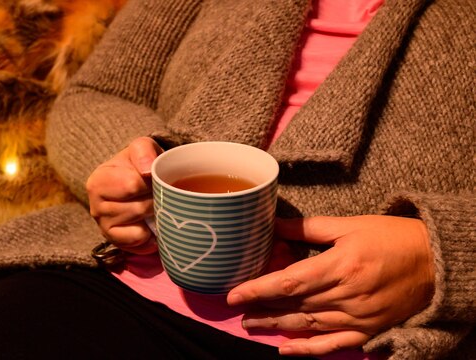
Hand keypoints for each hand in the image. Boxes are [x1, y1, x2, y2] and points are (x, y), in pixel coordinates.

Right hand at [86, 137, 162, 253]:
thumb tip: (147, 171)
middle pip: (139, 208)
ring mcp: (104, 227)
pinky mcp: (115, 242)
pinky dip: (150, 235)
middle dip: (155, 201)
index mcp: (99, 181)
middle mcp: (96, 206)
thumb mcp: (141, 148)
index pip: (132, 185)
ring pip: (140, 227)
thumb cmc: (138, 165)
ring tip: (155, 206)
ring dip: (154, 217)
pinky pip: (139, 243)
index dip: (151, 182)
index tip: (155, 178)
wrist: (135, 182)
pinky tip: (150, 223)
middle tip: (158, 193)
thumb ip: (143, 151)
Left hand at [227, 215, 434, 355]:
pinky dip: (308, 350)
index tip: (233, 294)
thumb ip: (309, 228)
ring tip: (251, 325)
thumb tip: (274, 226)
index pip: (288, 281)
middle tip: (236, 311)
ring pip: (307, 324)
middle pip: (293, 304)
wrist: (436, 262)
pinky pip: (332, 345)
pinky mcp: (367, 330)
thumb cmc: (391, 237)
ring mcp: (357, 317)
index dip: (257, 289)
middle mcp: (345, 295)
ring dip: (276, 326)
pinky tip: (286, 350)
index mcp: (339, 266)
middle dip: (261, 308)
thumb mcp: (350, 225)